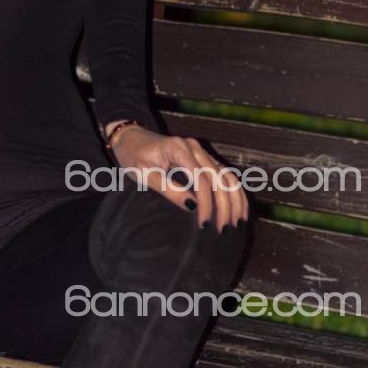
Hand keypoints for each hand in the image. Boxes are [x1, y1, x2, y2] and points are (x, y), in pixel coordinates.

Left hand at [106, 124, 248, 231]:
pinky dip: (234, 192)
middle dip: (224, 205)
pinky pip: (225, 174)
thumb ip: (167, 188)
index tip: (204, 224)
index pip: (201, 179)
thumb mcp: (143, 174)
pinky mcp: (203, 157)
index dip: (206, 203)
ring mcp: (200, 151)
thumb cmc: (133, 156)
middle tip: (222, 230)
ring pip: (227, 175)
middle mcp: (194, 147)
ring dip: (235, 199)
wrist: (129, 137)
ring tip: (237, 223)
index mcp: (178, 148)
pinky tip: (238, 209)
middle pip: (218, 178)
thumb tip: (193, 206)